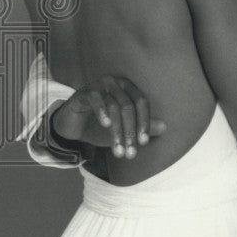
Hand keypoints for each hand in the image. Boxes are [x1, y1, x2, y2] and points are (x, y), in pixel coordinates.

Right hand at [51, 76, 166, 158]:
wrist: (72, 125)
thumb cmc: (100, 125)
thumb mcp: (123, 129)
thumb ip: (142, 127)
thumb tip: (165, 127)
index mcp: (128, 88)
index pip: (141, 103)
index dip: (144, 123)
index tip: (143, 143)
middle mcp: (116, 83)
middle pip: (128, 107)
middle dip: (130, 132)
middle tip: (130, 153)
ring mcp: (100, 85)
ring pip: (114, 107)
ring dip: (117, 132)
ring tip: (118, 151)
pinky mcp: (85, 92)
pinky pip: (96, 99)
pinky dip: (102, 112)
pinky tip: (106, 126)